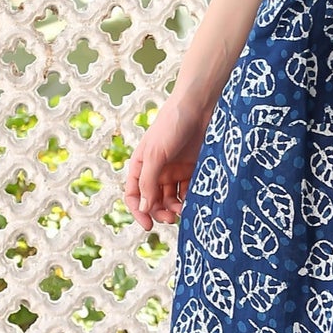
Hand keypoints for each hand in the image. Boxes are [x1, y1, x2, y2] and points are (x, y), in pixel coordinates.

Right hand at [124, 96, 209, 230]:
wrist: (198, 107)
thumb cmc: (171, 125)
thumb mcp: (156, 154)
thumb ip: (148, 182)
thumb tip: (144, 208)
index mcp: (141, 165)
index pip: (134, 194)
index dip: (138, 210)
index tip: (148, 226)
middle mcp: (156, 170)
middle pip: (153, 199)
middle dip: (160, 211)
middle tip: (172, 218)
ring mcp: (174, 169)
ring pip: (171, 197)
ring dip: (175, 207)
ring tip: (184, 210)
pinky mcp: (192, 168)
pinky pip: (188, 189)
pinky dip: (190, 198)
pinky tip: (195, 202)